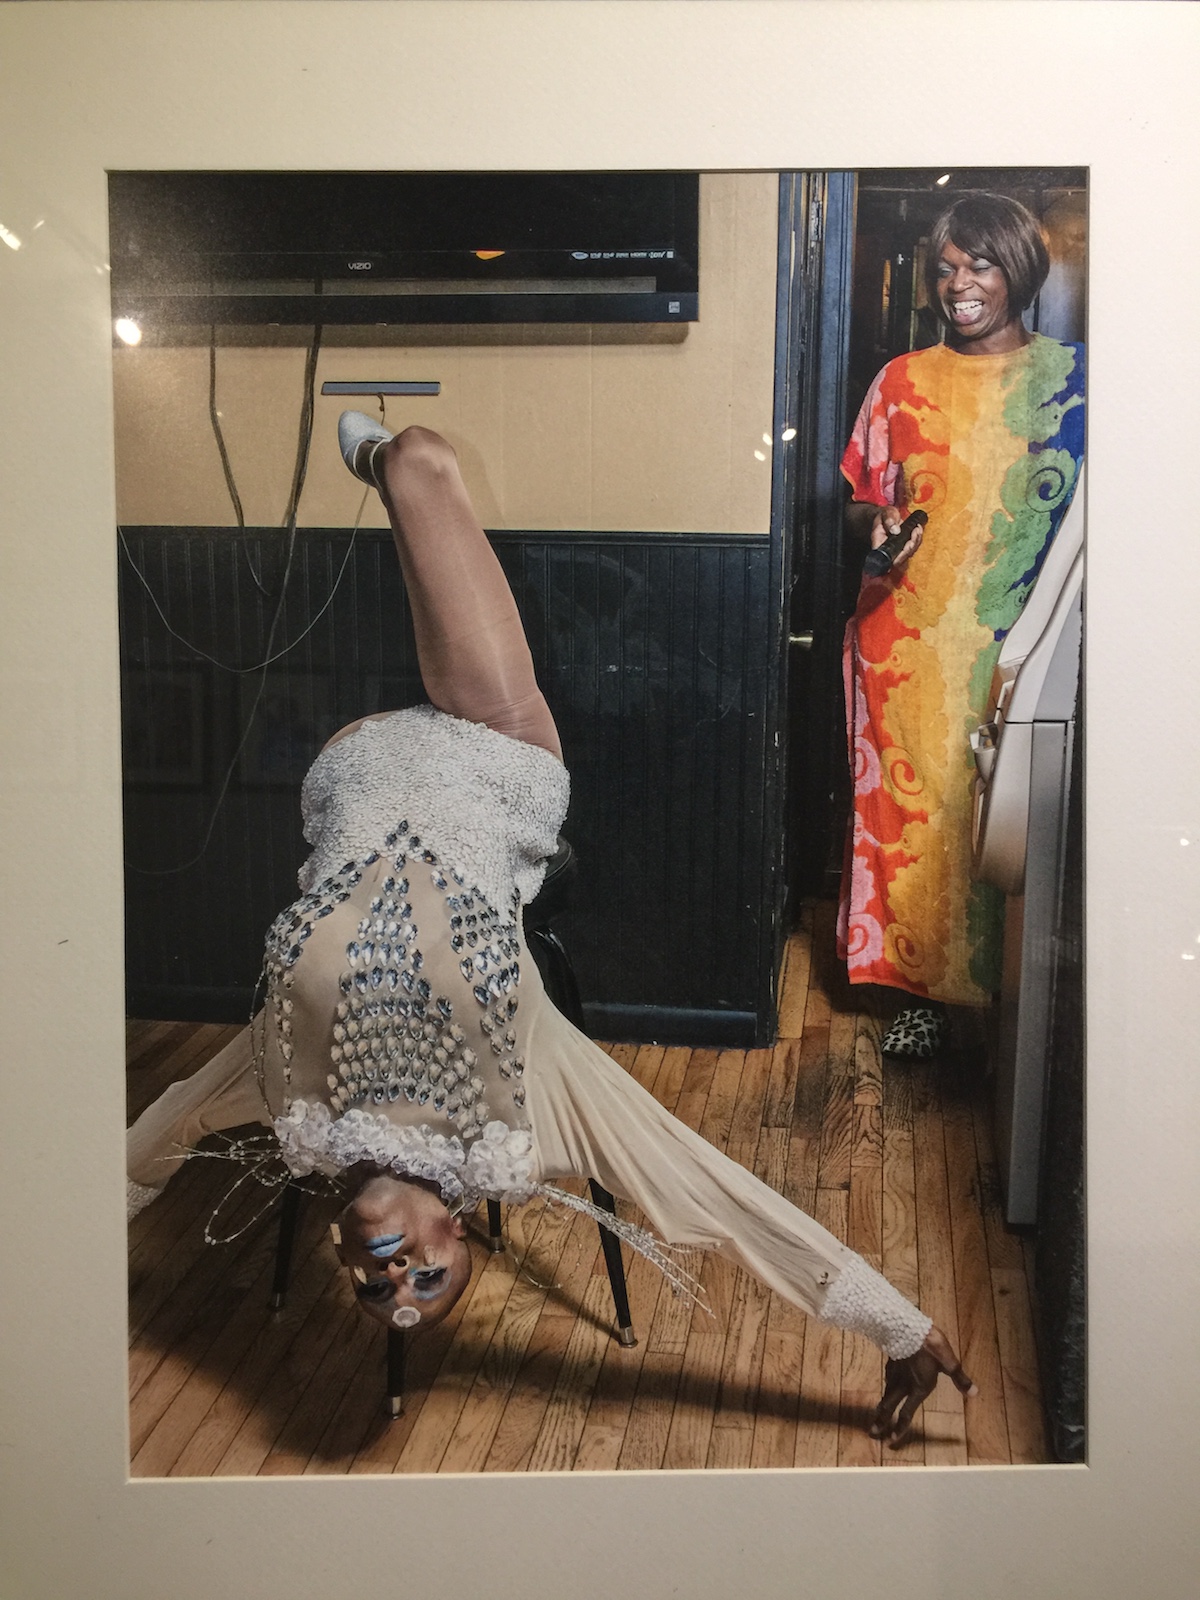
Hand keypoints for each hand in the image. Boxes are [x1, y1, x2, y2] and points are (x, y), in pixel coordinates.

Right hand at [868, 1325, 977, 1447]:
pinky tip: (886, 1386)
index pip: (907, 1412)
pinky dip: (885, 1388)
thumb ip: (960, 1379)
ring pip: (886, 1393)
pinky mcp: (891, 1362)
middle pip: (889, 1406)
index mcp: (919, 1388)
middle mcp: (904, 1385)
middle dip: (881, 1421)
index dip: (900, 1427)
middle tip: (873, 1433)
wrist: (909, 1327)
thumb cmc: (931, 1347)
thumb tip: (974, 1393)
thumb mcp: (949, 1363)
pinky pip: (887, 1379)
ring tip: (876, 1415)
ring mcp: (895, 1373)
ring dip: (880, 1407)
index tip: (892, 1439)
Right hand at [870, 507, 923, 571]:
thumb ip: (889, 521)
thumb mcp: (885, 514)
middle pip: (902, 557)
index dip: (902, 554)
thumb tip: (896, 530)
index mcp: (879, 544)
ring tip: (917, 528)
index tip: (909, 543)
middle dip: (912, 546)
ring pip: (909, 553)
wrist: (886, 516)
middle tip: (916, 531)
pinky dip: (918, 539)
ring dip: (916, 541)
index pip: (890, 556)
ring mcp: (896, 550)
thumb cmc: (884, 516)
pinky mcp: (903, 548)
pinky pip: (913, 548)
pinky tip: (918, 529)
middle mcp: (888, 551)